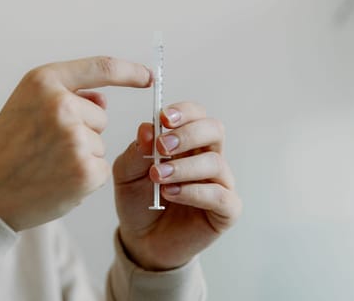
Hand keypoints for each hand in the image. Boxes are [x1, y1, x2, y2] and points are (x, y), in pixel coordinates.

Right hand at [0, 57, 150, 230]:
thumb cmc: (5, 148)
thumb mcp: (26, 105)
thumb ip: (67, 96)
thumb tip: (103, 101)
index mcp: (44, 81)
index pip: (101, 68)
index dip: (129, 71)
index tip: (148, 76)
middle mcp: (62, 105)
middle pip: (100, 117)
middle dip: (83, 131)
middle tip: (46, 147)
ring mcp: (75, 139)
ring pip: (100, 145)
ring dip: (82, 156)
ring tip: (47, 164)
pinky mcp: (86, 170)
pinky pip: (101, 168)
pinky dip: (85, 177)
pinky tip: (57, 180)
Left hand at [113, 102, 241, 270]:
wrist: (142, 240)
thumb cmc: (139, 201)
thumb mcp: (126, 173)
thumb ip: (136, 150)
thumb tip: (147, 128)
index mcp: (187, 142)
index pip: (196, 115)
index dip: (184, 112)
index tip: (164, 118)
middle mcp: (207, 157)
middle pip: (214, 129)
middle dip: (188, 134)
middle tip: (162, 147)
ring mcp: (220, 183)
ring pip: (215, 162)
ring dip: (184, 167)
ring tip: (158, 176)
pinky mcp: (226, 210)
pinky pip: (221, 195)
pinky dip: (194, 192)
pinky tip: (171, 194)